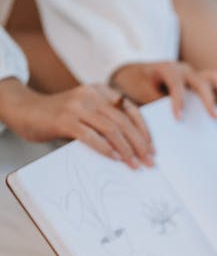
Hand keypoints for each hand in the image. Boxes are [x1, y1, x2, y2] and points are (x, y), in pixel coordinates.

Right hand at [0, 78, 152, 168]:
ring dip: (127, 150)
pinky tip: (115, 159)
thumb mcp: (88, 112)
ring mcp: (78, 106)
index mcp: (101, 90)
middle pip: (124, 121)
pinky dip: (106, 149)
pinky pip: (91, 136)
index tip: (152, 149)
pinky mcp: (65, 119)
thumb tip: (133, 146)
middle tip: (149, 162)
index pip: (131, 110)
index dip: (144, 131)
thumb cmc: (60, 116)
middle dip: (140, 144)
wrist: (25, 110)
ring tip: (135, 165)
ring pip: (111, 129)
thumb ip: (106, 121)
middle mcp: (91, 94)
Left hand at [110, 61, 216, 119]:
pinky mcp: (200, 83)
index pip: (176, 84)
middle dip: (208, 98)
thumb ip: (154, 105)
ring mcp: (193, 74)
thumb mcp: (139, 94)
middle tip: (214, 117)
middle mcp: (183, 69)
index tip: (178, 118)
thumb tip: (167, 125)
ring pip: (214, 78)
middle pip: (201, 80)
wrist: (134, 74)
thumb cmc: (136, 85)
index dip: (177, 101)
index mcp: (167, 69)